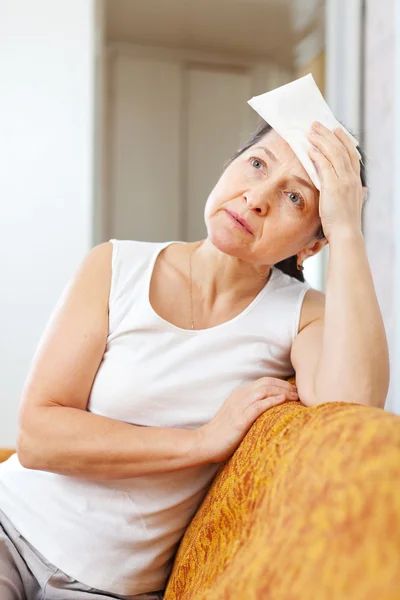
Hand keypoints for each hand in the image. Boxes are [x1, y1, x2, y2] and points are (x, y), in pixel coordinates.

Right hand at [198, 377, 298, 462]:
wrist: (204, 443)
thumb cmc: (222, 433)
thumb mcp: (237, 414)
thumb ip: (250, 408)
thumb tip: (269, 409)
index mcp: (240, 394)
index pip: (264, 381)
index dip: (281, 384)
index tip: (294, 390)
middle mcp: (240, 396)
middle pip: (267, 383)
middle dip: (285, 386)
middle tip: (299, 393)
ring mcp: (239, 407)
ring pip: (264, 391)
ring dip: (282, 392)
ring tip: (295, 396)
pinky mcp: (239, 420)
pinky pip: (258, 406)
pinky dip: (271, 401)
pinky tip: (282, 401)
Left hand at [307, 121, 366, 241]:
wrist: (346, 234)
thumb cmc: (343, 223)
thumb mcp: (349, 204)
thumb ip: (351, 193)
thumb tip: (357, 190)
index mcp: (356, 181)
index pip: (351, 155)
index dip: (343, 140)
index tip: (335, 130)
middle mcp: (352, 178)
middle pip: (342, 149)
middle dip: (329, 135)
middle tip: (317, 125)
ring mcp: (344, 181)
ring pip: (334, 153)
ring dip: (322, 140)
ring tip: (311, 131)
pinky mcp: (334, 186)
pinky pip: (325, 165)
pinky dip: (318, 155)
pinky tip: (310, 149)